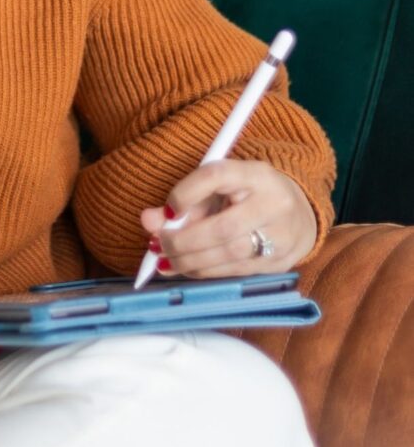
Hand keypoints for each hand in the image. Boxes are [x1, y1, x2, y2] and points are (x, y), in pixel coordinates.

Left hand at [140, 160, 317, 277]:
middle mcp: (274, 204)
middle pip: (221, 228)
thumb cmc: (248, 198)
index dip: (185, 193)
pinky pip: (232, 271)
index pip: (216, 177)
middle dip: (182, 241)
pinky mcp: (277, 263)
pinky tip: (185, 267)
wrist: (299, 217)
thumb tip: (147, 220)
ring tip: (165, 260)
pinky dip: (202, 271)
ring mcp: (280, 237)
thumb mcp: (221, 189)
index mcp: (257, 175)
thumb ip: (184, 200)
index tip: (168, 210)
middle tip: (157, 244)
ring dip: (188, 261)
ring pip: (226, 255)